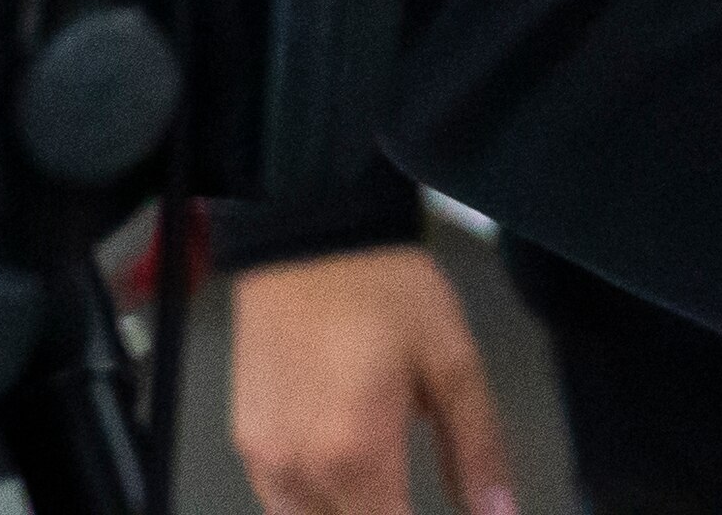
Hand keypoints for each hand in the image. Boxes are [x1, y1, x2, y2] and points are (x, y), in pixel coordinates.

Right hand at [226, 242, 518, 514]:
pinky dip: (317, 507)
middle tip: (415, 494)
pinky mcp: (245, 445)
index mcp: (355, 457)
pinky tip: (350, 478)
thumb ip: (477, 449)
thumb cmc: (389, 292)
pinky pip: (279, 505)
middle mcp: (298, 474)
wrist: (309, 235)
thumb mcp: (453, 361)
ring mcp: (263, 463)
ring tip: (391, 491)